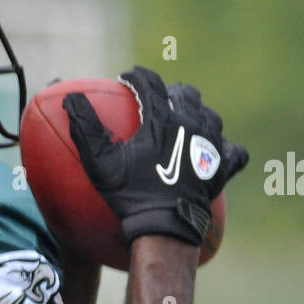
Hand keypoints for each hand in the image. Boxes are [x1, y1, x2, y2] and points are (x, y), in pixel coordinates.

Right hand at [62, 65, 248, 246]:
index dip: (137, 77)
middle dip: (170, 91)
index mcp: (161, 120)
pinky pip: (233, 150)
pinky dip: (224, 148)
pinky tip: (216, 152)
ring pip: (210, 116)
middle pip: (186, 94)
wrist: (164, 226)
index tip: (127, 77)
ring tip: (186, 120)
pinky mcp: (222, 169)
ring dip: (197, 113)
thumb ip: (85, 127)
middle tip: (159, 98)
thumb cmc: (129, 195)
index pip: (150, 84)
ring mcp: (210, 147)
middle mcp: (191, 125)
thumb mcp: (99, 163)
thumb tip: (70, 98)